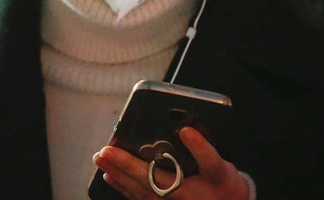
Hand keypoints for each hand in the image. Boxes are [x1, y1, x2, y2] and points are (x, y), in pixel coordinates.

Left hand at [92, 126, 248, 199]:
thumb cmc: (222, 187)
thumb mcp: (222, 168)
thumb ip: (204, 151)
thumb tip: (186, 132)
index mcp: (204, 184)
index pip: (202, 163)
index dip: (197, 147)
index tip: (187, 131)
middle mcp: (183, 198)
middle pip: (153, 182)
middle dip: (127, 165)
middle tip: (106, 151)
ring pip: (140, 191)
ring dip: (118, 174)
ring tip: (102, 159)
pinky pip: (138, 199)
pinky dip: (122, 187)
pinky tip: (109, 177)